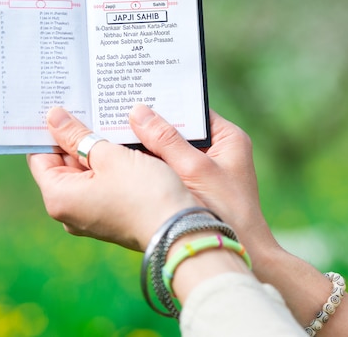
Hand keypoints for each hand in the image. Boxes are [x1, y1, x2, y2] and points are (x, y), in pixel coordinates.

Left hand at [27, 107, 196, 250]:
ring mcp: (91, 216)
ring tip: (109, 122)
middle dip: (77, 137)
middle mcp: (69, 211)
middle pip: (64, 164)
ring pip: (87, 173)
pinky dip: (109, 165)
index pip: (40, 156)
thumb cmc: (144, 194)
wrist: (181, 231)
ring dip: (97, 149)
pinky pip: (102, 184)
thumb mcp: (110, 156)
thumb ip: (78, 135)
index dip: (50, 130)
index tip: (62, 106)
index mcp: (59, 197)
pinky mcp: (111, 216)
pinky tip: (124, 146)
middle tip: (89, 107)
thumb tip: (53, 117)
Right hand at [129, 104, 279, 255]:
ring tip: (115, 133)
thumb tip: (138, 113)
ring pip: (170, 150)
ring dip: (148, 147)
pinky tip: (128, 163)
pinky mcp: (193, 188)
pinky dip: (152, 166)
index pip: (192, 110)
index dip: (165, 102)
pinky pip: (168, 169)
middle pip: (179, 129)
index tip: (136, 93)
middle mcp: (218, 150)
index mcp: (228, 137)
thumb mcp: (194, 170)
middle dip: (151, 125)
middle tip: (117, 113)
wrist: (233, 254)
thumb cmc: (226, 211)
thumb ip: (166, 140)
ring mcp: (205, 170)